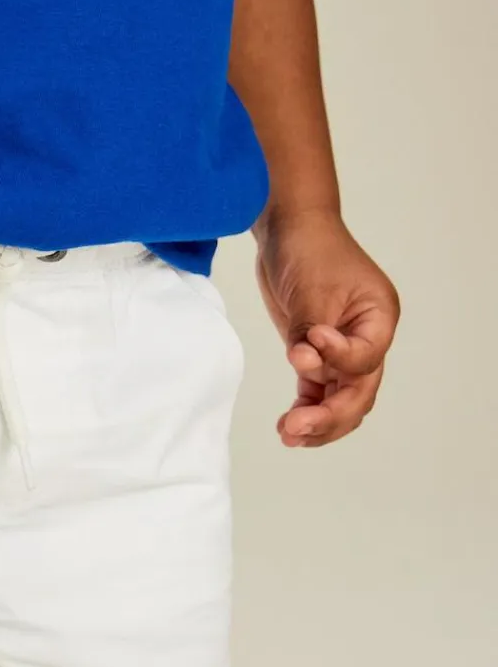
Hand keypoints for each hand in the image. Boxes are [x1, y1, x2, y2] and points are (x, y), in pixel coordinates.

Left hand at [255, 209, 399, 447]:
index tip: (306, 345)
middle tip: (296, 428)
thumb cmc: (310, 249)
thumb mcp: (312, 288)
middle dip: (329, 415)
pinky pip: (318, 393)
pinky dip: (305, 409)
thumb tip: (304, 365)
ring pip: (340, 400)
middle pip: (358, 392)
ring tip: (288, 435)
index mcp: (378, 318)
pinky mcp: (317, 356)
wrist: (290, 231)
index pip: (365, 359)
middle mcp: (367, 339)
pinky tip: (286, 425)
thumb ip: (308, 331)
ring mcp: (343, 350)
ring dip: (317, 422)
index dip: (337, 361)